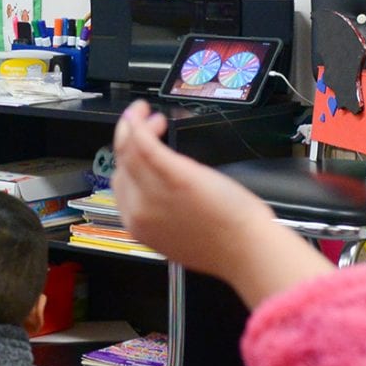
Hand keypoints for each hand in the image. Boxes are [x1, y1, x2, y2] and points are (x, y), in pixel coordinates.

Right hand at [111, 101, 329, 306]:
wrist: (244, 251)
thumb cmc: (224, 246)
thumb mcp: (179, 235)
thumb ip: (163, 215)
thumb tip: (162, 197)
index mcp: (139, 226)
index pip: (120, 185)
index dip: (126, 161)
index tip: (136, 148)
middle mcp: (139, 210)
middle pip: (121, 165)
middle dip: (127, 140)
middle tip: (145, 125)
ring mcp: (154, 192)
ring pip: (129, 150)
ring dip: (132, 125)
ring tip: (146, 114)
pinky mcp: (174, 175)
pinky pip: (144, 144)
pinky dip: (139, 125)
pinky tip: (144, 115)